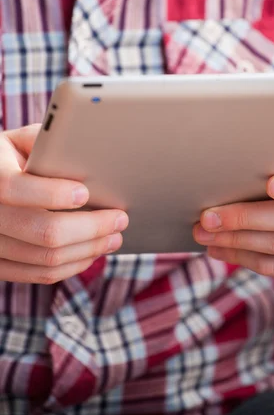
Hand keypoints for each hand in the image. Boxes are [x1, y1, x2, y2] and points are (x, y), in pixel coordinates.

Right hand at [0, 124, 127, 283]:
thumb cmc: (12, 156)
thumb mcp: (22, 140)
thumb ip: (48, 143)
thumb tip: (90, 153)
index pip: (14, 188)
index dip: (52, 193)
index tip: (85, 193)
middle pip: (44, 231)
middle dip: (91, 227)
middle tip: (120, 219)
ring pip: (46, 258)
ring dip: (89, 249)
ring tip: (114, 237)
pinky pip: (39, 274)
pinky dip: (72, 266)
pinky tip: (91, 252)